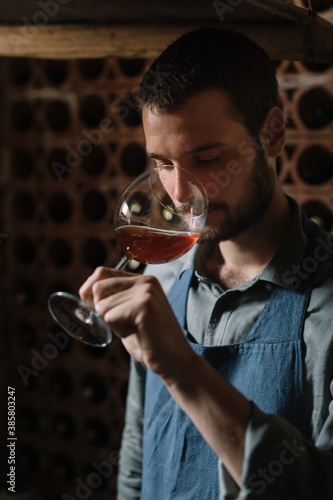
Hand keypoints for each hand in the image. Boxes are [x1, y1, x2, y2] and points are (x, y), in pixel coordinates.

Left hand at [79, 266, 194, 378]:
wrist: (173, 360)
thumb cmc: (148, 341)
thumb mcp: (126, 314)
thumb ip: (111, 301)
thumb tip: (82, 296)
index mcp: (142, 280)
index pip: (102, 273)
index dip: (90, 290)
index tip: (94, 309)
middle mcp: (145, 281)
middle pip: (98, 288)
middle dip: (101, 310)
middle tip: (123, 325)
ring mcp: (145, 291)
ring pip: (102, 305)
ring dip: (111, 323)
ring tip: (134, 329)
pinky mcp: (143, 306)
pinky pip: (110, 316)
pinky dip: (117, 330)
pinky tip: (137, 333)